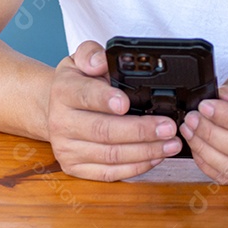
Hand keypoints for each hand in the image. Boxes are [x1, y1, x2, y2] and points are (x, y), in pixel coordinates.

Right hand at [46, 41, 182, 180]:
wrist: (56, 109)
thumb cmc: (78, 84)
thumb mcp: (81, 60)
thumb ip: (91, 54)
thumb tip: (100, 61)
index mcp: (63, 92)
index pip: (85, 96)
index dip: (106, 100)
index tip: (126, 103)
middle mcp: (61, 122)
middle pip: (104, 131)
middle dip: (141, 131)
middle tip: (168, 128)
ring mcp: (67, 149)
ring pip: (110, 155)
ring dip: (145, 151)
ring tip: (171, 144)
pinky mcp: (75, 168)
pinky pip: (109, 173)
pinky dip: (136, 167)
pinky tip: (155, 157)